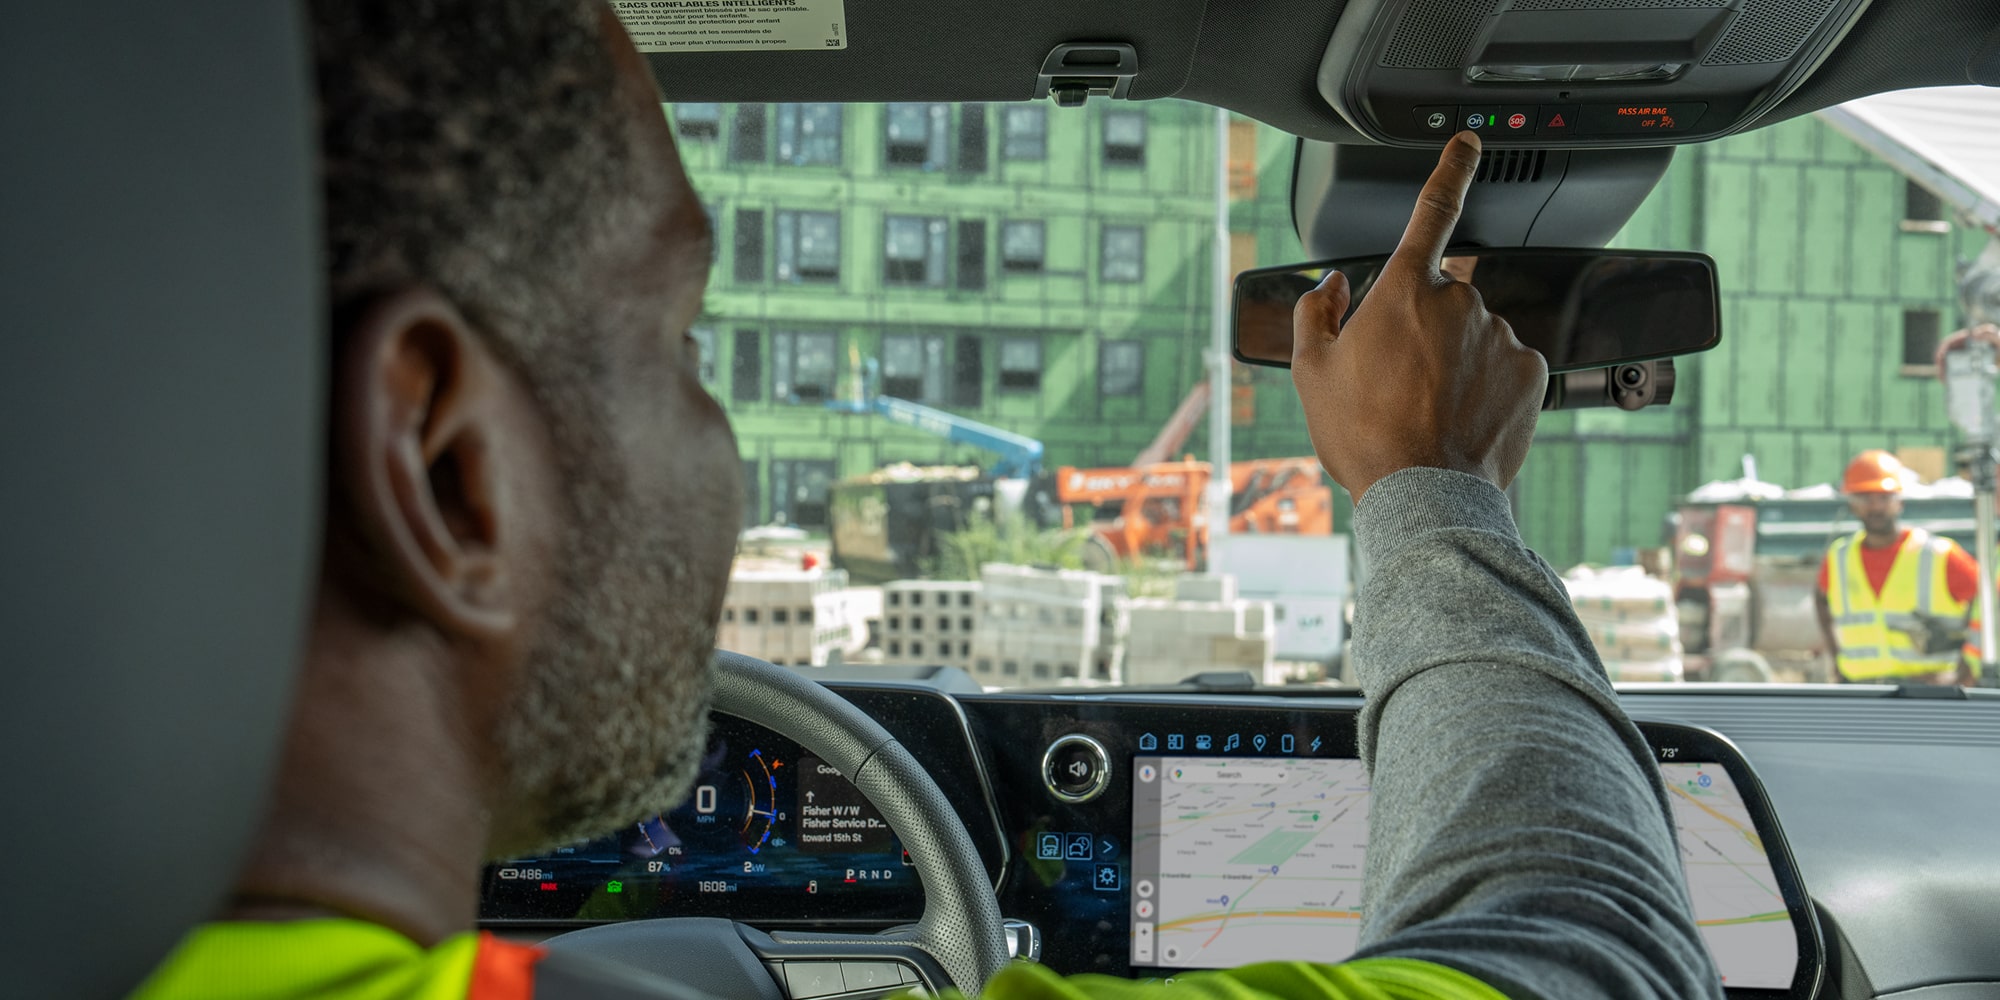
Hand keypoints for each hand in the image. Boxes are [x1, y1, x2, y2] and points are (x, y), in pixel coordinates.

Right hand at [1289, 131, 1547, 503]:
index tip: (1469, 143)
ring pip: (1474, 334)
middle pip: (1441, 297)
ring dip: (1454, 360)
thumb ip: (1317, 312)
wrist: (1424, 495)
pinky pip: (1504, 365)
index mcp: (1405, 289)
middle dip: (1423, 326)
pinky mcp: (1531, 371)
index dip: (1452, 168)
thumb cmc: (1364, 435)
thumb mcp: (1311, 372)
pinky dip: (1485, 385)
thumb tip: (1334, 286)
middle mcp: (1460, 301)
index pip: (1433, 209)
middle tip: (1396, 381)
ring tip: (1426, 410)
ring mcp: (1501, 335)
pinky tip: (1460, 418)